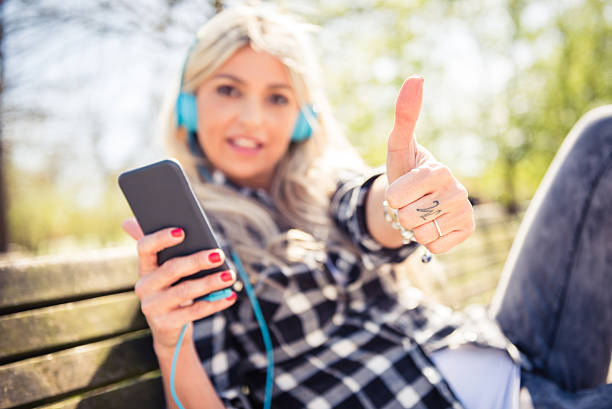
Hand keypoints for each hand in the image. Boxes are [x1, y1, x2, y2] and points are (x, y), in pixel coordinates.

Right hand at [122, 218, 236, 353]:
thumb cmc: (171, 289)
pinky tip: (230, 295)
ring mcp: (153, 307)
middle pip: (171, 269)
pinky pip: (194, 312)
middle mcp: (144, 287)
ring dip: (210, 282)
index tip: (182, 231)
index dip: (162, 239)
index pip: (145, 248)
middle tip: (219, 254)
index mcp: (144, 267)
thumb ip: (156, 245)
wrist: (169, 329)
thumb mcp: (162, 269)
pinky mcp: (166, 324)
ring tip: (230, 275)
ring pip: (185, 291)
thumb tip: (127, 221)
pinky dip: (215, 303)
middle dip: (197, 261)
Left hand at [385, 77, 473, 253]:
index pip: (397, 198)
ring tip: (421, 213)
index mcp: (438, 170)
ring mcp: (464, 211)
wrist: (418, 197)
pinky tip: (434, 225)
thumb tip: (416, 77)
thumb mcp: (397, 148)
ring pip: (421, 235)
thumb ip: (404, 116)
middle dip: (402, 214)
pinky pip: (434, 248)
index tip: (401, 189)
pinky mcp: (467, 230)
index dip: (392, 198)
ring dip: (414, 228)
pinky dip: (427, 241)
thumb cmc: (404, 171)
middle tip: (411, 202)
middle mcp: (458, 190)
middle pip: (408, 219)